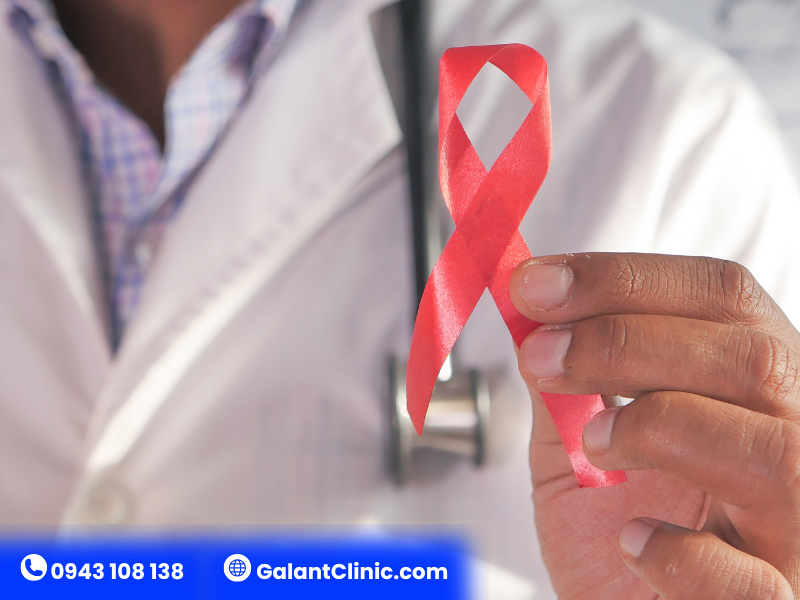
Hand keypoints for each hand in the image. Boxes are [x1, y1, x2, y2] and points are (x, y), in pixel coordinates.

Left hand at [510, 254, 799, 598]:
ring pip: (775, 452)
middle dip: (626, 339)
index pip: (722, 299)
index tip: (537, 284)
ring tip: (592, 442)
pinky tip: (633, 539)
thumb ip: (564, 390)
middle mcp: (793, 447)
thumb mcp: (577, 453)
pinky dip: (681, 553)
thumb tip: (529, 318)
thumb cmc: (614, 546)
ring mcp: (794, 533)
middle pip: (752, 359)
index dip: (625, 278)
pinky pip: (753, 583)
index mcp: (747, 396)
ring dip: (659, 425)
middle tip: (542, 354)